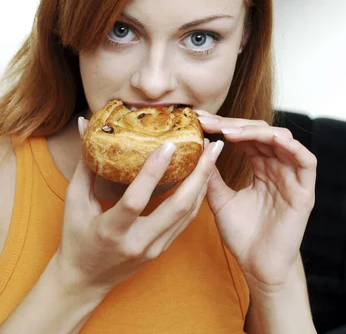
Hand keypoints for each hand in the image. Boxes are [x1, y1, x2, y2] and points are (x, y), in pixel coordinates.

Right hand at [55, 118, 223, 292]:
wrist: (84, 282)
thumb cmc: (76, 238)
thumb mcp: (74, 202)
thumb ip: (85, 163)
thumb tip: (86, 122)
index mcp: (111, 230)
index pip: (136, 200)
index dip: (153, 172)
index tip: (170, 144)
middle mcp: (138, 242)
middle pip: (177, 207)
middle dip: (199, 174)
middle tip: (211, 145)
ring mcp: (154, 248)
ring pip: (188, 213)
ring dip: (203, 182)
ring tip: (212, 154)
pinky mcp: (163, 249)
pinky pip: (186, 220)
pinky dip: (197, 196)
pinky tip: (203, 175)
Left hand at [196, 111, 316, 289]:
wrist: (258, 267)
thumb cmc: (242, 235)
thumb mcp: (220, 198)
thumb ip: (212, 173)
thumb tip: (202, 145)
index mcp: (261, 166)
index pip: (246, 136)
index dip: (225, 126)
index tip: (200, 122)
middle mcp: (278, 166)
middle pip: (261, 131)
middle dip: (234, 124)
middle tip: (208, 122)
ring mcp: (293, 176)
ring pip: (282, 138)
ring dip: (256, 130)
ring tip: (229, 132)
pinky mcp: (305, 190)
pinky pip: (306, 160)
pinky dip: (290, 146)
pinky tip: (269, 138)